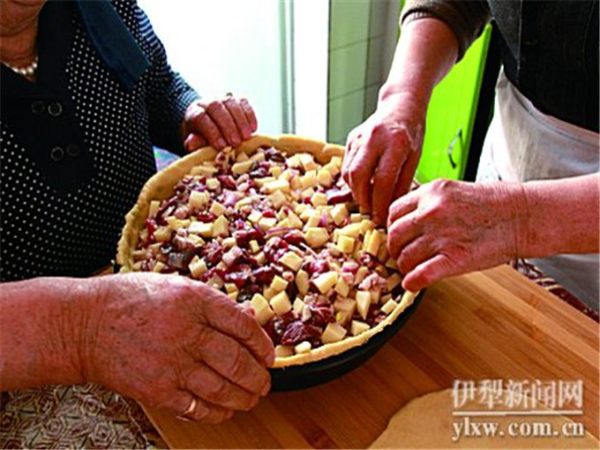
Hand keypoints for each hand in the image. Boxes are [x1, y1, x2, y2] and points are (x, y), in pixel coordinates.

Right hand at [79, 273, 273, 422]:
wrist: (83, 325)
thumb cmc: (128, 301)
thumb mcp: (175, 287)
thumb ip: (213, 303)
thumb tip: (248, 316)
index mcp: (194, 301)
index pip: (243, 325)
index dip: (263, 344)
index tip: (268, 355)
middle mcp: (186, 332)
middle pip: (238, 361)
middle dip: (258, 377)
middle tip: (265, 382)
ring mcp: (172, 364)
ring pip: (223, 389)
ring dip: (244, 397)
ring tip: (252, 398)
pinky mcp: (157, 390)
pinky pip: (197, 408)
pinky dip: (216, 412)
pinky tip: (224, 410)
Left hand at [182, 95, 257, 151]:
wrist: (210, 124)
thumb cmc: (203, 137)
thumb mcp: (196, 142)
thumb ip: (195, 143)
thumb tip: (191, 143)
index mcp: (194, 112)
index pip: (201, 117)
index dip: (212, 132)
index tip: (222, 146)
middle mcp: (207, 101)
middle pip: (216, 107)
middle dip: (228, 126)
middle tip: (236, 142)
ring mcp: (222, 98)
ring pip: (231, 103)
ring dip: (241, 121)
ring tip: (246, 137)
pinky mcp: (236, 98)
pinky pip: (244, 102)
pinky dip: (250, 115)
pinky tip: (253, 128)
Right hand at [342, 93, 424, 224]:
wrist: (400, 105)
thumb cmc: (412, 133)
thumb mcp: (415, 157)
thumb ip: (402, 182)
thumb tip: (391, 208)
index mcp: (396, 142)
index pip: (383, 180)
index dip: (380, 203)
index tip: (381, 217)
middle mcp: (374, 138)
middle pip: (359, 176)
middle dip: (363, 198)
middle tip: (371, 210)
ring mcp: (359, 137)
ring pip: (349, 173)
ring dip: (356, 191)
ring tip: (368, 199)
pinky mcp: (351, 139)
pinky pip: (346, 166)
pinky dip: (352, 181)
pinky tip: (363, 185)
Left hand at [387, 179, 524, 291]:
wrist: (523, 216)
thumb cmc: (494, 204)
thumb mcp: (454, 191)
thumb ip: (429, 203)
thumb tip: (408, 222)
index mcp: (431, 192)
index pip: (393, 213)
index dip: (392, 228)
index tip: (398, 236)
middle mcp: (432, 212)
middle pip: (395, 236)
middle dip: (395, 248)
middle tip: (401, 255)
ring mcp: (442, 236)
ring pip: (405, 257)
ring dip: (405, 266)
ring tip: (412, 269)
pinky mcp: (454, 259)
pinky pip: (420, 275)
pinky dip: (412, 283)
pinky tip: (412, 284)